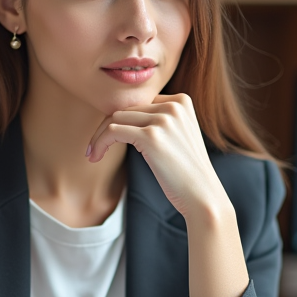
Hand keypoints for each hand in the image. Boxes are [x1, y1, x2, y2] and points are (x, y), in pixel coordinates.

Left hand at [86, 93, 229, 221]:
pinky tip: (95, 156)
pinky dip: (99, 142)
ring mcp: (164, 119)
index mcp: (181, 101)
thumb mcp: (177, 136)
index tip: (109, 137)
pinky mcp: (151, 136)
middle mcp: (174, 105)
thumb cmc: (186, 173)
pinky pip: (113, 131)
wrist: (202, 196)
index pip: (139, 102)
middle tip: (95, 148)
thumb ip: (159, 120)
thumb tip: (121, 116)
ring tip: (94, 153)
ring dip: (99, 136)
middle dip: (106, 127)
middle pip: (126, 108)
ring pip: (116, 118)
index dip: (122, 120)